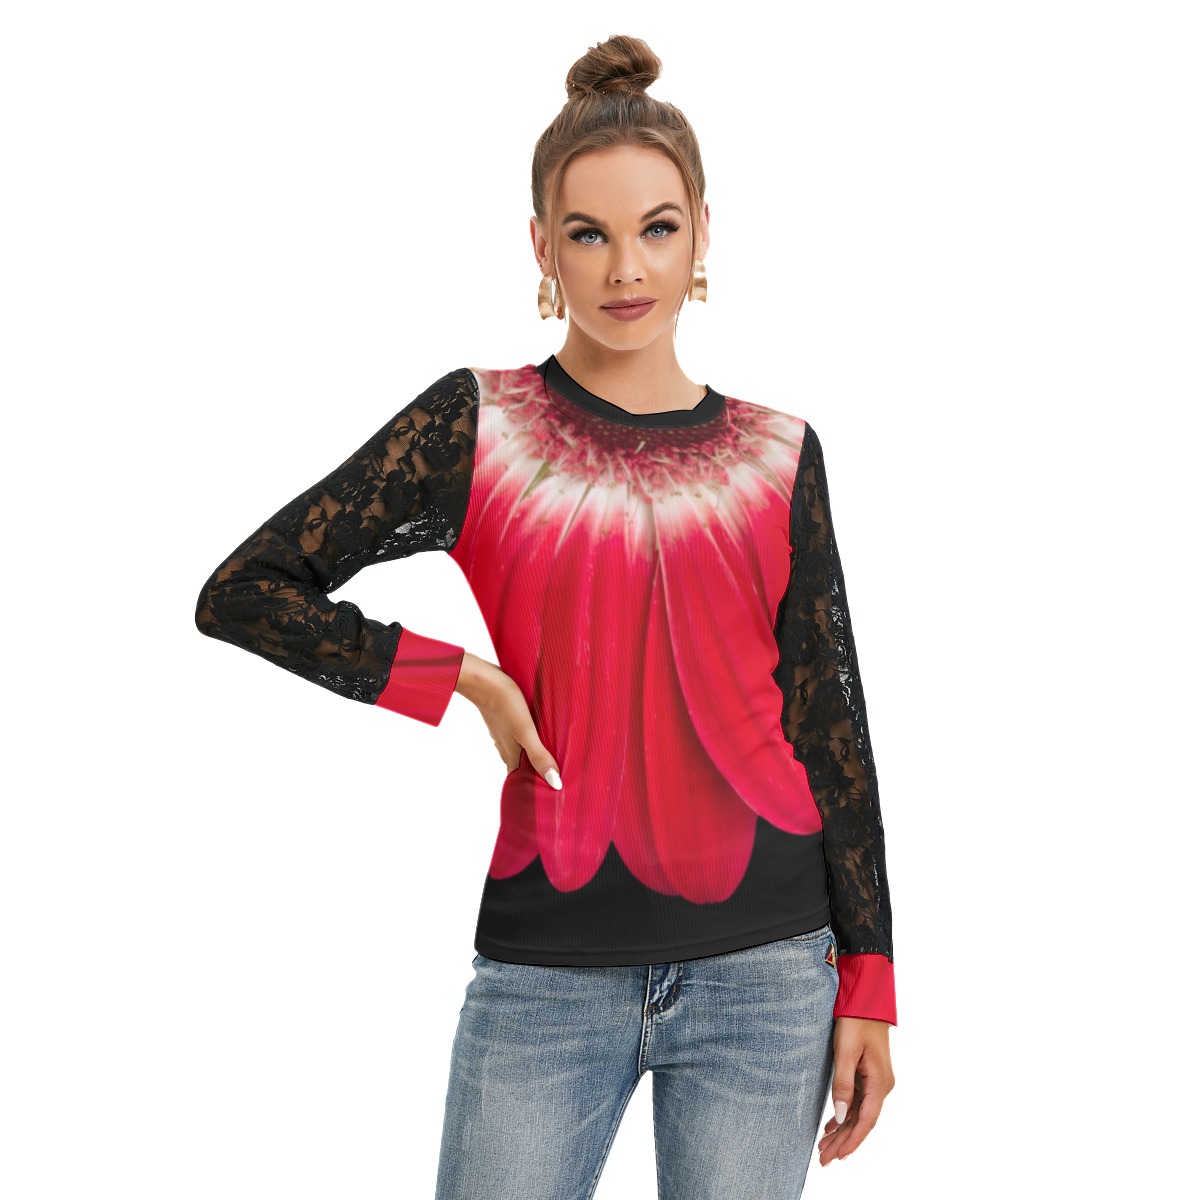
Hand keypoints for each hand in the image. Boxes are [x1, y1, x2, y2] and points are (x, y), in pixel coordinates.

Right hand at [454, 652, 561, 787]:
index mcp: (511, 754)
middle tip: (551, 778)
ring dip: (530, 756)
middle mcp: (504, 746)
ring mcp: (502, 733)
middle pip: (519, 766)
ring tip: (546, 758)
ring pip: (517, 750)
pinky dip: (526, 740)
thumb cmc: (505, 704)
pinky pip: (515, 736)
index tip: (545, 794)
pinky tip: (533, 733)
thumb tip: (554, 783)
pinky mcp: (502, 719)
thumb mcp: (526, 731)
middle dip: (532, 773)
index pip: (520, 779)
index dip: (531, 787)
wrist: (483, 680)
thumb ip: (539, 756)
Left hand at [818, 1016, 894, 1165]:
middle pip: (862, 1121)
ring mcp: (875, 1081)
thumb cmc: (856, 1022)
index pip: (867, 1120)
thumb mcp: (845, 1051)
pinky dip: (844, 1115)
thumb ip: (842, 1083)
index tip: (837, 1157)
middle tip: (823, 1160)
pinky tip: (832, 1127)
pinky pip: (857, 1102)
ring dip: (842, 1131)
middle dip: (843, 1142)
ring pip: (858, 1113)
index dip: (852, 1140)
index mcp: (880, 1082)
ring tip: (824, 1148)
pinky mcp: (867, 1075)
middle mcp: (881, 1085)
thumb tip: (841, 1115)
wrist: (865, 1001)